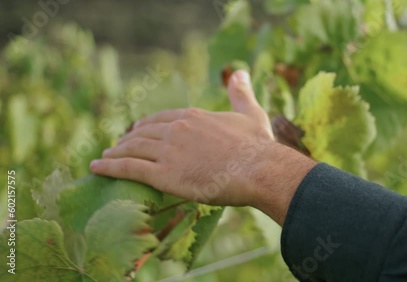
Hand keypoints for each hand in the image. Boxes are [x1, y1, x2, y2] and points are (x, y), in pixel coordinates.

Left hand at [90, 70, 316, 224]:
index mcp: (193, 116)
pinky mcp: (164, 174)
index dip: (145, 125)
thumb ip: (241, 92)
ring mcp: (169, 151)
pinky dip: (109, 167)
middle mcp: (176, 129)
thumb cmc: (257, 146)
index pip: (160, 119)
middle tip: (119, 144)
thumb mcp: (251, 113)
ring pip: (132, 149)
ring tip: (105, 156)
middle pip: (142, 133)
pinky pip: (129, 168)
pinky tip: (96, 167)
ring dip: (116, 151)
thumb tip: (240, 72)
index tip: (136, 130)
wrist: (258, 169)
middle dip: (128, 138)